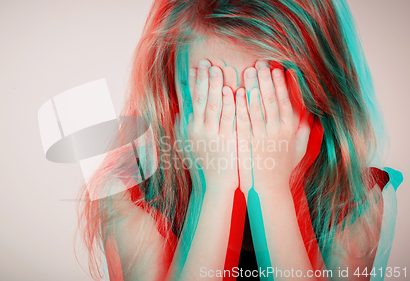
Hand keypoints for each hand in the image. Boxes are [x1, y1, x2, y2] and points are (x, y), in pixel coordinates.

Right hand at [187, 59, 238, 191]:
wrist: (218, 184)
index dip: (192, 82)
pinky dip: (229, 103)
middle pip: (200, 98)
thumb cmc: (205, 163)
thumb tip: (180, 111)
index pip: (190, 100)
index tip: (195, 66)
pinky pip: (228, 118)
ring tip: (218, 68)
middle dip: (204, 79)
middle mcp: (198, 129)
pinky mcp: (227, 140)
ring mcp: (212, 135)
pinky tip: (232, 90)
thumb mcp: (188, 145)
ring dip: (216, 85)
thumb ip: (184, 127)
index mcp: (189, 127)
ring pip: (213, 105)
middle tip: (207, 62)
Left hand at [238, 60, 311, 193]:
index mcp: (290, 130)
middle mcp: (277, 131)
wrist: (268, 190)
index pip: (288, 101)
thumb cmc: (284, 167)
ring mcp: (261, 137)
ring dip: (253, 87)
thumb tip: (313, 109)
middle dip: (267, 80)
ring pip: (257, 108)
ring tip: (248, 70)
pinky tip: (235, 93)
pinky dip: (240, 106)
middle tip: (261, 62)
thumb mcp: (301, 147)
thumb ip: (306, 127)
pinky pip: (243, 121)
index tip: (280, 67)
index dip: (284, 84)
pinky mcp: (247, 143)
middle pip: (272, 101)